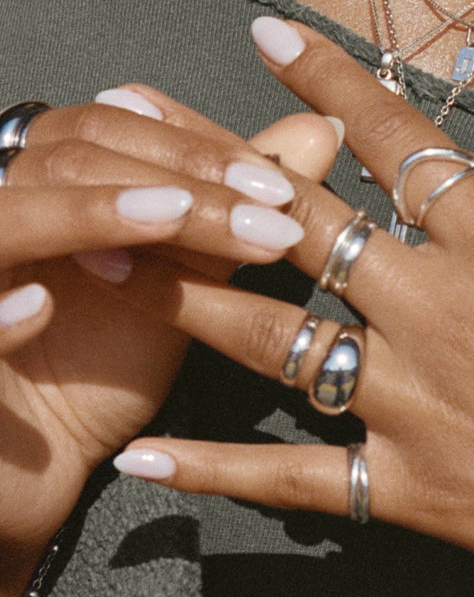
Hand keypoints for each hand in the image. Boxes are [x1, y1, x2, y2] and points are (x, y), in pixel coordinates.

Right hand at [0, 89, 341, 596]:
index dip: (195, 145)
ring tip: (173, 219)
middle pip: (69, 158)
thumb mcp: (180, 284)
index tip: (279, 185)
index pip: (110, 127)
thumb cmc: (102, 364)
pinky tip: (44, 306)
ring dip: (91, 215)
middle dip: (174, 178)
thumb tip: (319, 131)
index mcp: (40, 179)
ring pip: (9, 218)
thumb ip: (235, 208)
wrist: (30, 470)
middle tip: (267, 212)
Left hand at [108, 20, 473, 596]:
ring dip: (193, 288)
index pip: (398, 144)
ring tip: (123, 251)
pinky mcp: (413, 492)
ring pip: (276, 338)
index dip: (330, 82)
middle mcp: (442, 314)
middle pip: (304, 223)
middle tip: (144, 117)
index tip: (272, 37)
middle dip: (219, 163)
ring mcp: (417, 407)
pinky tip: (144, 459)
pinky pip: (297, 480)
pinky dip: (218, 473)